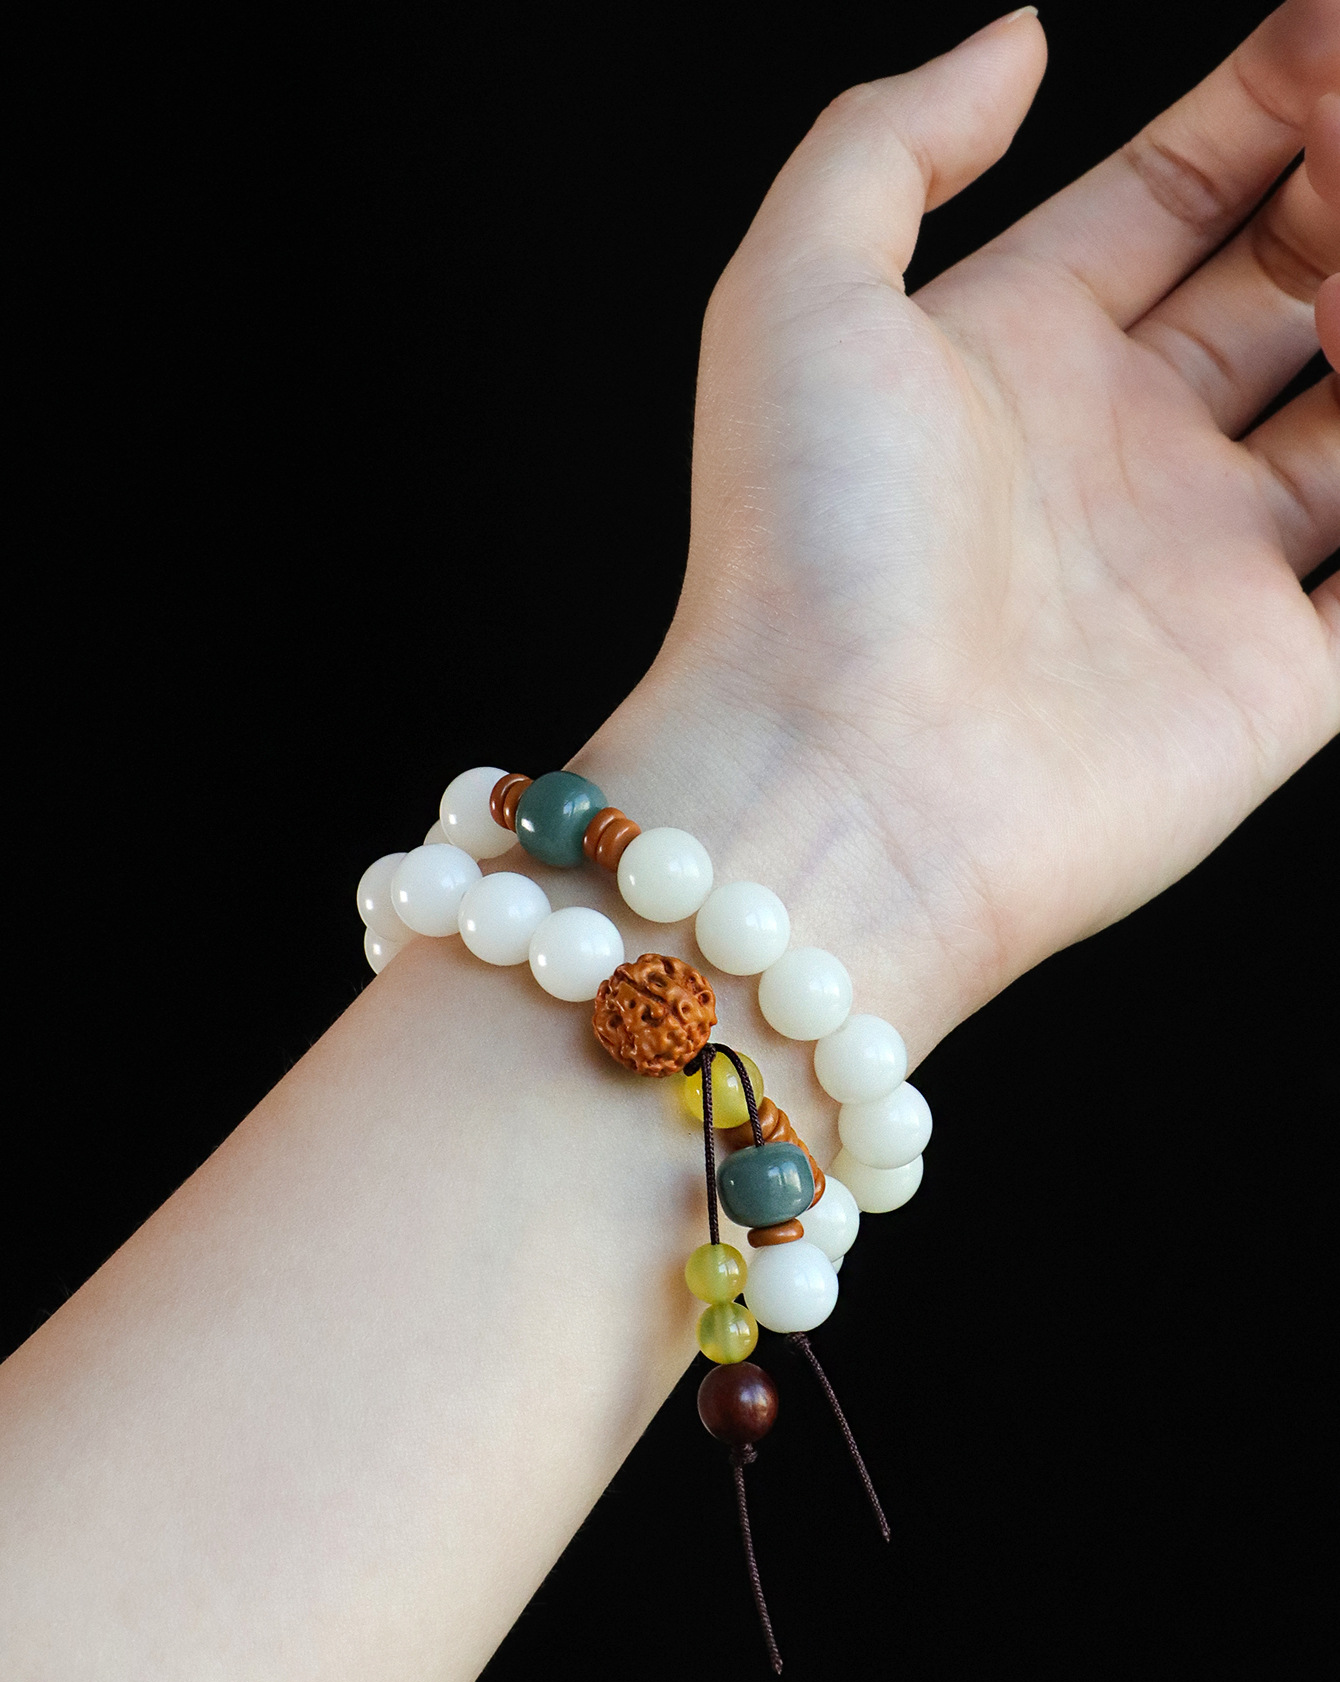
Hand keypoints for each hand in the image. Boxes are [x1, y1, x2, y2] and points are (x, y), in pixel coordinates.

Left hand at [585, 4, 1339, 1059]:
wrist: (837, 788)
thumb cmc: (800, 550)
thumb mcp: (795, 294)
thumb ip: (892, 143)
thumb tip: (1016, 37)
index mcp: (1016, 352)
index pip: (1178, 193)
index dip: (1272, 102)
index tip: (1331, 31)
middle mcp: (1118, 450)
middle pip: (1291, 281)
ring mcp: (1203, 564)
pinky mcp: (1271, 680)